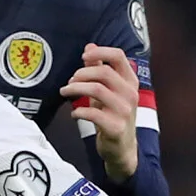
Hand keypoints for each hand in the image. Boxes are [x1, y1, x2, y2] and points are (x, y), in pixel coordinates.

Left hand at [60, 45, 140, 179]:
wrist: (122, 148)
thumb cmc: (113, 115)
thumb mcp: (108, 90)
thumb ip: (99, 69)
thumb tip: (90, 46)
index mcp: (130, 81)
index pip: (119, 56)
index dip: (99, 53)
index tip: (83, 56)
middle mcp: (130, 94)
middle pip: (104, 73)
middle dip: (81, 74)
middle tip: (70, 81)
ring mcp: (124, 111)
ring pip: (97, 89)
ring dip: (76, 89)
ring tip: (65, 92)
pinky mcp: (115, 127)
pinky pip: (93, 113)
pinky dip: (79, 111)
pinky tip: (74, 113)